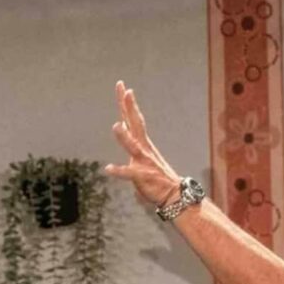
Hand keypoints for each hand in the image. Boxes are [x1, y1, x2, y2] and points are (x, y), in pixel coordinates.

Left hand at [104, 81, 181, 209]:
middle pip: (135, 124)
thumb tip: (124, 135)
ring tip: (116, 126)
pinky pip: (129, 173)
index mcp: (143, 144)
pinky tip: (109, 169)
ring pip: (132, 146)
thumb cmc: (158, 179)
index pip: (134, 120)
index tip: (124, 88)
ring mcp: (143, 162)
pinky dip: (119, 171)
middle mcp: (143, 149)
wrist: (175, 195)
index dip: (128, 104)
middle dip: (130, 108)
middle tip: (126, 91)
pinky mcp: (142, 177)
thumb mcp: (143, 158)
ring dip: (124, 137)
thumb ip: (131, 147)